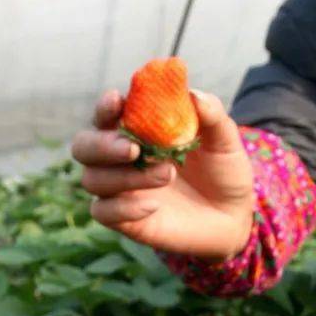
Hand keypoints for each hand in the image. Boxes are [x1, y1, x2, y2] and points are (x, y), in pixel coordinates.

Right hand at [71, 88, 255, 260]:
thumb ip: (211, 115)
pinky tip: (154, 206)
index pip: (106, 114)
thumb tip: (194, 95)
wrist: (232, 215)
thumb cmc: (223, 171)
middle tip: (133, 149)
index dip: (104, 107)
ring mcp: (119, 189)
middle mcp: (119, 158)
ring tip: (167, 174)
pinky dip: (124, 208)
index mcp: (137, 130)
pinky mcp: (123, 219)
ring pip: (93, 179)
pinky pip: (102, 212)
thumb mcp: (224, 141)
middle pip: (83, 146)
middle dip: (102, 145)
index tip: (116, 101)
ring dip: (126, 176)